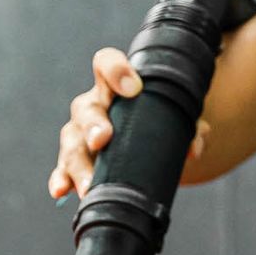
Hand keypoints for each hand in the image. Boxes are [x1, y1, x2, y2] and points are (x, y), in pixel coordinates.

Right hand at [48, 47, 210, 198]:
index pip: (106, 64)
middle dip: (93, 124)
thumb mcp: (175, 118)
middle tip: (103, 140)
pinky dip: (61, 180)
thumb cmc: (155, 121)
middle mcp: (93, 106)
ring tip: (89, 185)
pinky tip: (61, 191)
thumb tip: (194, 145)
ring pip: (71, 142)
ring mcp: (79, 134)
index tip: (133, 87)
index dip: (116, 70)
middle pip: (86, 108)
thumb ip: (189, 126)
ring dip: (79, 163)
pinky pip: (62, 168)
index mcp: (114, 86)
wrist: (142, 142)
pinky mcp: (73, 160)